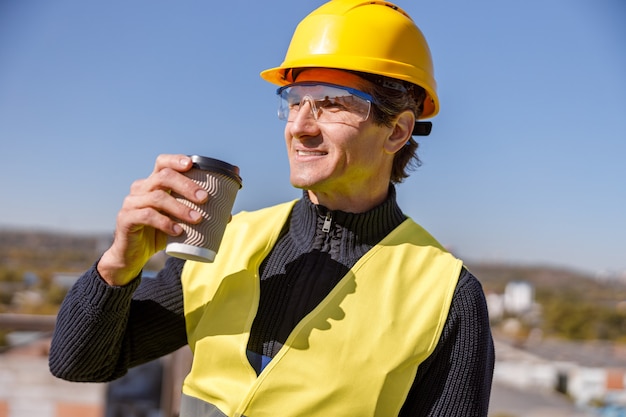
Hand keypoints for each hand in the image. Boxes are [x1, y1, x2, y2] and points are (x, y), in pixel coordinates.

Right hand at [98, 154, 208, 285]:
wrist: (133, 256)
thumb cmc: (159, 234)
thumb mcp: (178, 221)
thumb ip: (196, 213)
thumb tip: (228, 215)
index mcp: (153, 183)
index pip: (162, 163)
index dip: (176, 160)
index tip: (192, 164)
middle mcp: (140, 188)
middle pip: (163, 176)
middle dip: (186, 185)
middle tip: (205, 198)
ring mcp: (131, 202)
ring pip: (157, 197)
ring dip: (180, 207)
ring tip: (197, 218)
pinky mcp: (126, 219)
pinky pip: (146, 215)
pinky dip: (165, 223)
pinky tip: (178, 231)